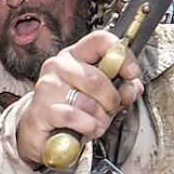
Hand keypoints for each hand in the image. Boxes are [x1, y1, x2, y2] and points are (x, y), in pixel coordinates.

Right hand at [14, 31, 143, 166]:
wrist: (42, 132)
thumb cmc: (72, 110)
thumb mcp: (101, 96)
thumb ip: (121, 88)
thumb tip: (132, 87)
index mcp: (74, 55)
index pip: (99, 40)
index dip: (122, 56)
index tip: (131, 73)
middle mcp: (58, 66)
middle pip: (96, 78)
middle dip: (111, 99)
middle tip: (111, 108)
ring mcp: (47, 87)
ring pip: (88, 102)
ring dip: (101, 118)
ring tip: (97, 122)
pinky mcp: (41, 109)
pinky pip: (75, 117)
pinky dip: (88, 126)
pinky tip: (88, 129)